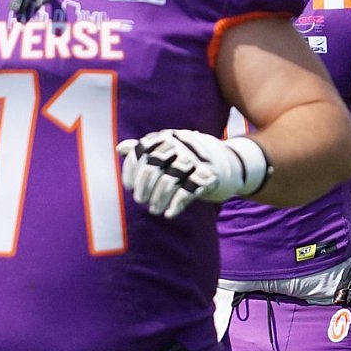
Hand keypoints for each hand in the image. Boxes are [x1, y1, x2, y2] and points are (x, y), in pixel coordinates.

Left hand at [116, 130, 267, 218]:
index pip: (143, 151)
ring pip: (170, 179)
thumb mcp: (170, 150)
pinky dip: (177, 204)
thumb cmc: (192, 159)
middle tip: (140, 201)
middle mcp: (182, 144)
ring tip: (154, 210)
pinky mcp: (210, 175)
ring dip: (159, 198)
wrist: (230, 163)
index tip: (128, 187)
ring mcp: (197, 159)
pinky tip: (170, 214)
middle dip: (145, 186)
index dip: (132, 170)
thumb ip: (146, 149)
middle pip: (155, 165)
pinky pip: (189, 191)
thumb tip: (120, 149)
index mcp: (168, 136)